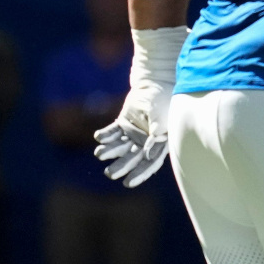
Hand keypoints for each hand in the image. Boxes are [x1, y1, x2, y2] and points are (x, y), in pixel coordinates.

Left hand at [93, 26, 186, 186]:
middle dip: (121, 166)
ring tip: (99, 155)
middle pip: (132, 157)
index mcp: (160, 143)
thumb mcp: (162, 116)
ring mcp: (134, 132)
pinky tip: (98, 137)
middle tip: (109, 174)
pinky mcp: (124, 123)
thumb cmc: (165, 98)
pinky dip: (106, 135)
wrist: (157, 80)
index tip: (128, 183)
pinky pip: (113, 132)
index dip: (140, 174)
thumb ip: (157, 133)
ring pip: (120, 146)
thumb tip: (149, 153)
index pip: (150, 163)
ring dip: (110, 151)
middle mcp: (146, 141)